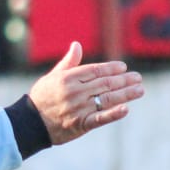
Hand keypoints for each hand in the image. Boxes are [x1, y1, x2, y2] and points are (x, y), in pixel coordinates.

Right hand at [28, 41, 142, 144]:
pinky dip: (114, 114)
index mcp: (68, 78)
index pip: (96, 70)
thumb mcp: (53, 77)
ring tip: (140, 90)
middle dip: (124, 80)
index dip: (112, 68)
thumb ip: (69, 62)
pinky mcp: (80, 124)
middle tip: (138, 78)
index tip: (124, 67)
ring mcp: (78, 108)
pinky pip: (100, 119)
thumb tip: (77, 45)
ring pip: (107, 99)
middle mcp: (75, 92)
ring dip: (126, 94)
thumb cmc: (42, 97)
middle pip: (105, 84)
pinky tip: (126, 109)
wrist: (30, 123)